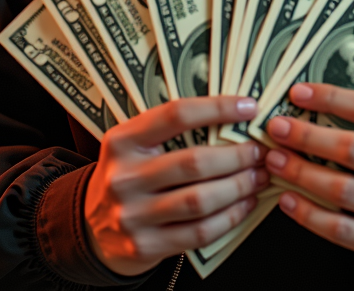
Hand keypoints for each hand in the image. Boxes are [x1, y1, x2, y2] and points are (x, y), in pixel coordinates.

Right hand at [84, 96, 268, 275]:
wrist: (93, 227)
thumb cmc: (129, 174)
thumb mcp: (135, 144)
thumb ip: (173, 130)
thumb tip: (234, 115)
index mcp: (122, 140)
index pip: (176, 115)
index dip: (218, 108)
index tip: (249, 107)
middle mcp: (124, 177)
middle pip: (194, 162)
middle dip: (237, 156)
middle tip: (260, 151)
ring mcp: (133, 215)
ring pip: (200, 200)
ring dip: (239, 187)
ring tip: (258, 175)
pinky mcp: (145, 246)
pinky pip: (199, 232)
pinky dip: (230, 216)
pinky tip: (244, 203)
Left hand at [265, 83, 353, 284]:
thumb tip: (311, 107)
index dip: (331, 98)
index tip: (299, 94)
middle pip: (353, 148)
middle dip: (308, 136)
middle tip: (278, 129)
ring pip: (342, 189)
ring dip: (300, 172)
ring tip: (276, 161)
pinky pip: (338, 228)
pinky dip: (307, 213)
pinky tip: (288, 199)